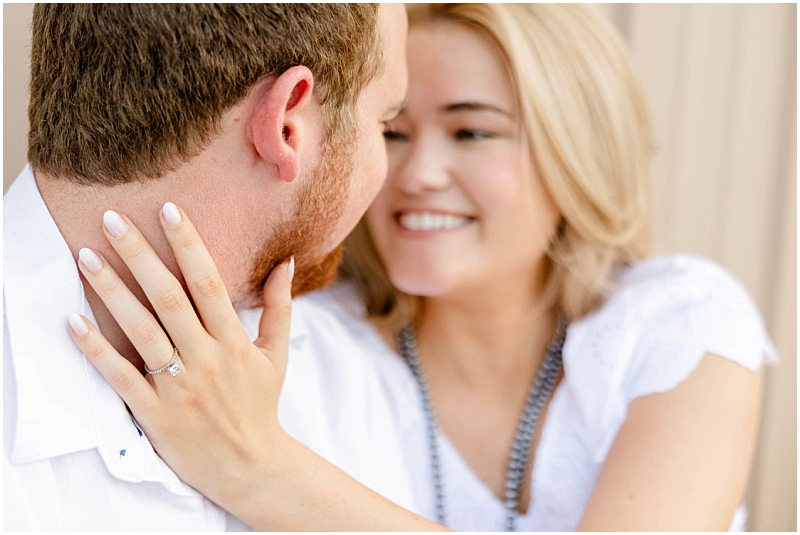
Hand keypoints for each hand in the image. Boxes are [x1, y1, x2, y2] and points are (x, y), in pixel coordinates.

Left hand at [67, 202, 294, 503]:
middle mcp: (206, 359)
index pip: (209, 283)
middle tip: (112, 219)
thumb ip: (278, 306)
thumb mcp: (276, 354)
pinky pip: (121, 377)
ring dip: (112, 292)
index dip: (188, 244)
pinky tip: (74, 321)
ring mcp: (178, 386)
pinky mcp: (155, 413)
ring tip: (86, 257)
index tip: (169, 209)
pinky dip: (97, 350)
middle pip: (169, 299)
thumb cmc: (260, 404)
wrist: (249, 465)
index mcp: (234, 342)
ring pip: (142, 331)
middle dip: (140, 255)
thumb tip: (286, 261)